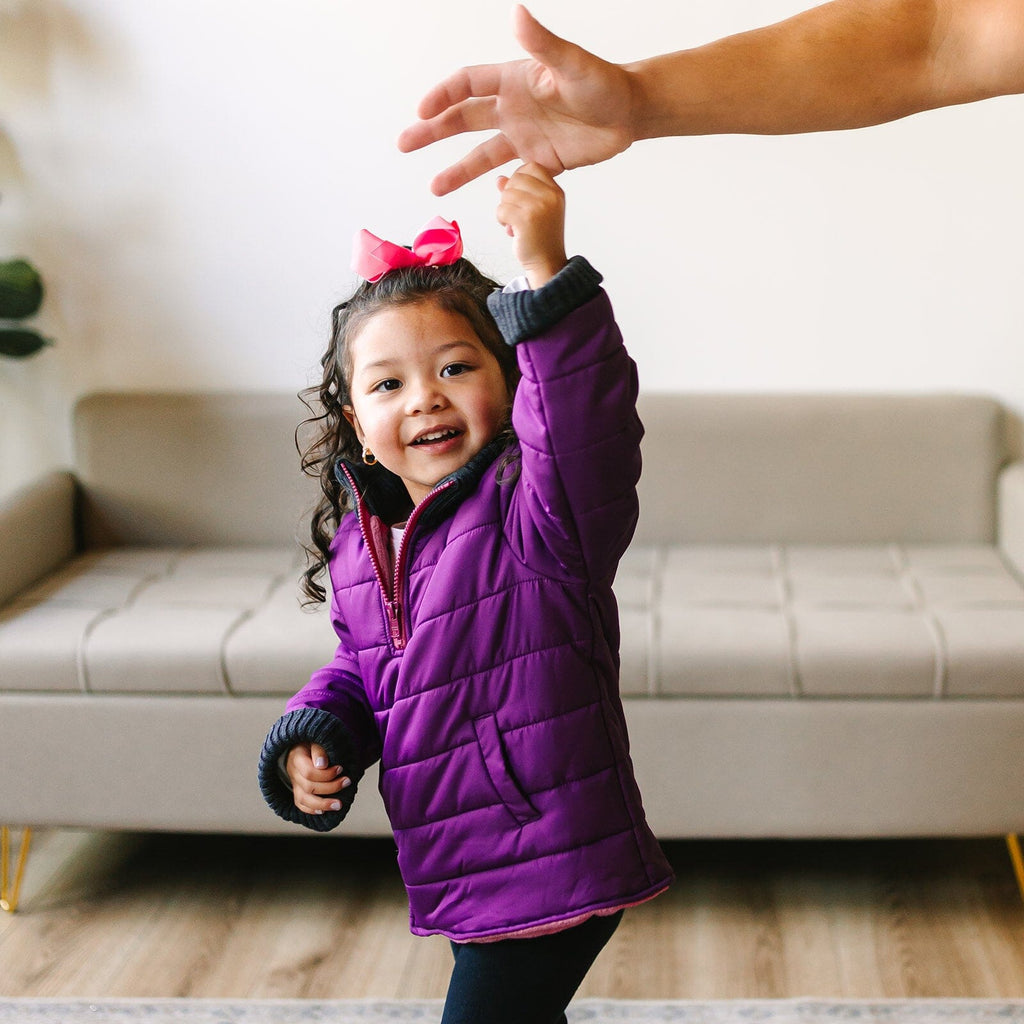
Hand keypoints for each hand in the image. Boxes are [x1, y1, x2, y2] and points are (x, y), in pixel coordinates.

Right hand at [286, 742, 351, 815]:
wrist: (303, 746)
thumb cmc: (313, 743)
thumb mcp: (316, 740)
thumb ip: (319, 750)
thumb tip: (322, 764)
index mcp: (296, 758)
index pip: (308, 773)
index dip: (326, 774)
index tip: (341, 768)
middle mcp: (293, 773)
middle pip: (309, 787)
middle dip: (330, 787)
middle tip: (347, 782)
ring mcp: (294, 784)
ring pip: (304, 799)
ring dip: (323, 804)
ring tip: (339, 804)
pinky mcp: (297, 791)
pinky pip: (300, 804)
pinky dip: (311, 810)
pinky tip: (323, 811)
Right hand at [398, 5, 636, 195]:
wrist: (630, 114)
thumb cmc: (604, 82)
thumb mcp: (572, 64)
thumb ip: (542, 43)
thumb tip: (517, 13)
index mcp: (514, 81)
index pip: (467, 85)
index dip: (442, 96)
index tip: (421, 111)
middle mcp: (513, 109)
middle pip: (463, 119)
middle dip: (432, 131)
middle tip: (404, 143)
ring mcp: (524, 137)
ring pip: (481, 155)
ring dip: (456, 170)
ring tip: (433, 188)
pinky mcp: (540, 163)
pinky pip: (511, 178)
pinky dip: (495, 190)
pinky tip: (481, 202)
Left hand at [496, 163, 566, 288]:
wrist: (547, 265)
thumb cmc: (540, 239)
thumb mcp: (533, 210)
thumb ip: (518, 192)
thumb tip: (499, 180)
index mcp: (556, 191)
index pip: (531, 167)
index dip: (519, 178)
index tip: (519, 197)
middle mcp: (550, 195)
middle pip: (516, 178)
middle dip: (509, 195)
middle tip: (516, 214)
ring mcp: (539, 206)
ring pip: (506, 194)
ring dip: (504, 210)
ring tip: (514, 225)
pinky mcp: (526, 219)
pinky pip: (501, 209)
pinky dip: (501, 220)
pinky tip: (511, 231)